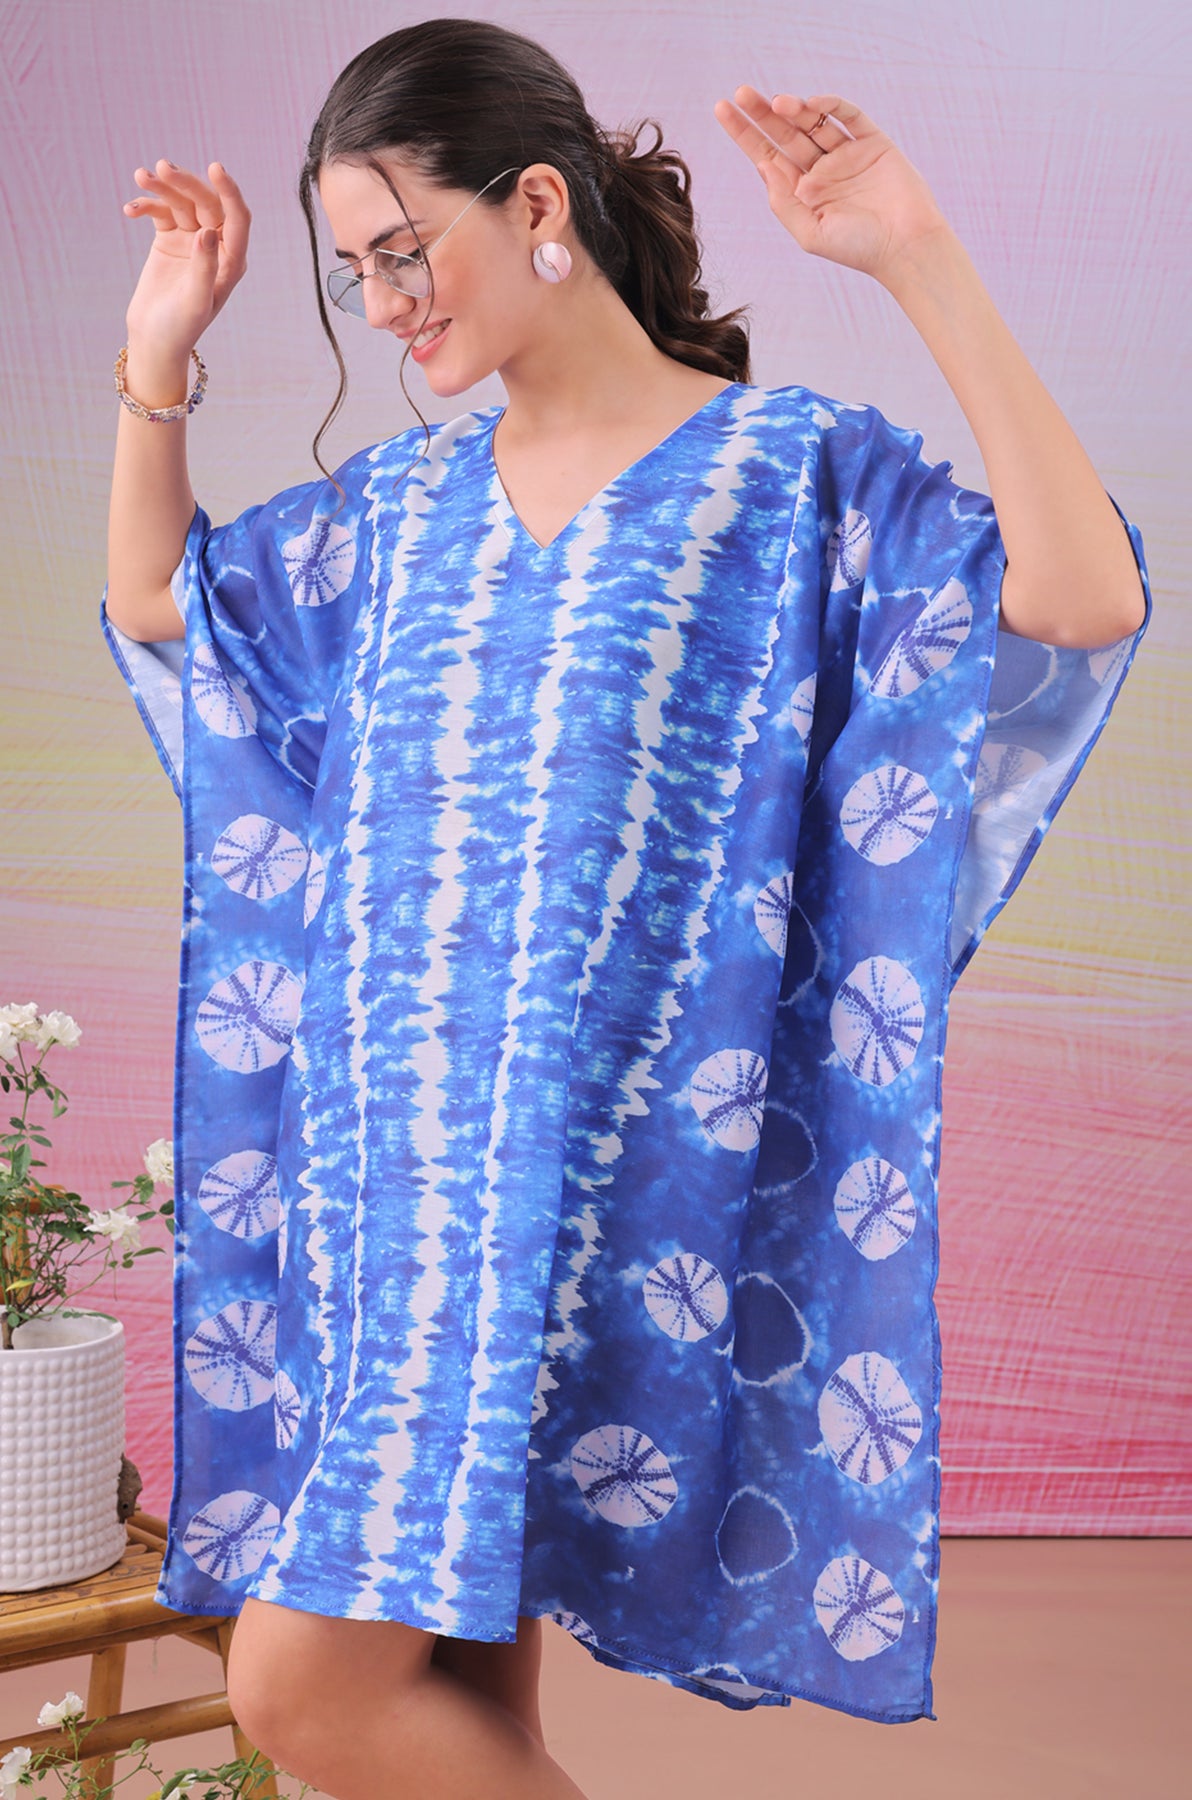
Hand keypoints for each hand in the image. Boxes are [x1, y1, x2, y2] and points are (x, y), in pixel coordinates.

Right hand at [122, 159, 250, 358]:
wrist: (153, 339)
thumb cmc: (180, 328)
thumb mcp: (195, 302)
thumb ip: (205, 267)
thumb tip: (209, 231)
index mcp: (232, 261)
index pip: (238, 218)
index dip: (229, 191)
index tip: (215, 167)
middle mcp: (217, 245)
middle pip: (206, 203)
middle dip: (186, 183)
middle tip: (161, 169)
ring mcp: (192, 239)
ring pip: (182, 202)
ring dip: (162, 187)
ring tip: (141, 176)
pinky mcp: (169, 238)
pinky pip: (161, 212)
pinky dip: (146, 206)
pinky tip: (130, 210)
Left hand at [713, 86, 952, 284]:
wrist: (905, 247)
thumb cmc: (858, 248)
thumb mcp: (810, 234)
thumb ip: (784, 203)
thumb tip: (763, 165)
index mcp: (802, 192)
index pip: (767, 156)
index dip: (745, 133)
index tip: (723, 110)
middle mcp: (821, 170)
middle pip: (785, 133)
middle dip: (761, 113)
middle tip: (740, 92)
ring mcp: (846, 154)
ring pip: (814, 123)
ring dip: (794, 109)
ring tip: (776, 103)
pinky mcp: (872, 143)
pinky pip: (849, 117)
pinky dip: (832, 106)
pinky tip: (813, 104)